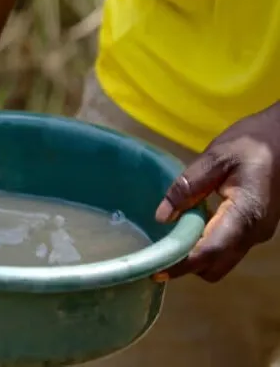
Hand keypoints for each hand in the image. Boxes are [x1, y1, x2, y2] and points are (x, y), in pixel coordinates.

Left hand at [153, 101, 279, 281]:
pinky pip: (228, 250)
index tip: (154, 270)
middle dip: (186, 266)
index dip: (181, 264)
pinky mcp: (255, 230)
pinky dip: (207, 247)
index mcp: (246, 213)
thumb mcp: (215, 156)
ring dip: (197, 258)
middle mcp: (255, 232)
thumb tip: (162, 217)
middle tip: (158, 254)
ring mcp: (258, 234)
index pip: (210, 250)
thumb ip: (188, 186)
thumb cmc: (252, 143)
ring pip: (222, 262)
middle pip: (216, 265)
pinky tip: (190, 228)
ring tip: (171, 240)